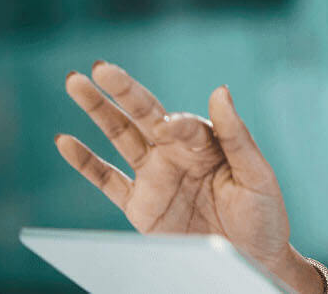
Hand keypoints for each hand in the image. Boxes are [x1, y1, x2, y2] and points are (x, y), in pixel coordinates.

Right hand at [56, 62, 315, 288]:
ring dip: (97, 110)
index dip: (174, 124)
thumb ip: (236, 134)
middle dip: (121, 90)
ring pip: (119, 136)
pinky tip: (65, 141)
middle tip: (99, 68)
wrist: (254, 260)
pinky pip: (106, 180)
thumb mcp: (256, 174)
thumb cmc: (263, 215)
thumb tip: (220, 90)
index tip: (167, 128)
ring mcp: (155, 176)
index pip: (182, 124)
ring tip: (73, 81)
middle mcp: (176, 152)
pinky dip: (84, 162)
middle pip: (142, 114)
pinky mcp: (140, 205)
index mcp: (206, 142)